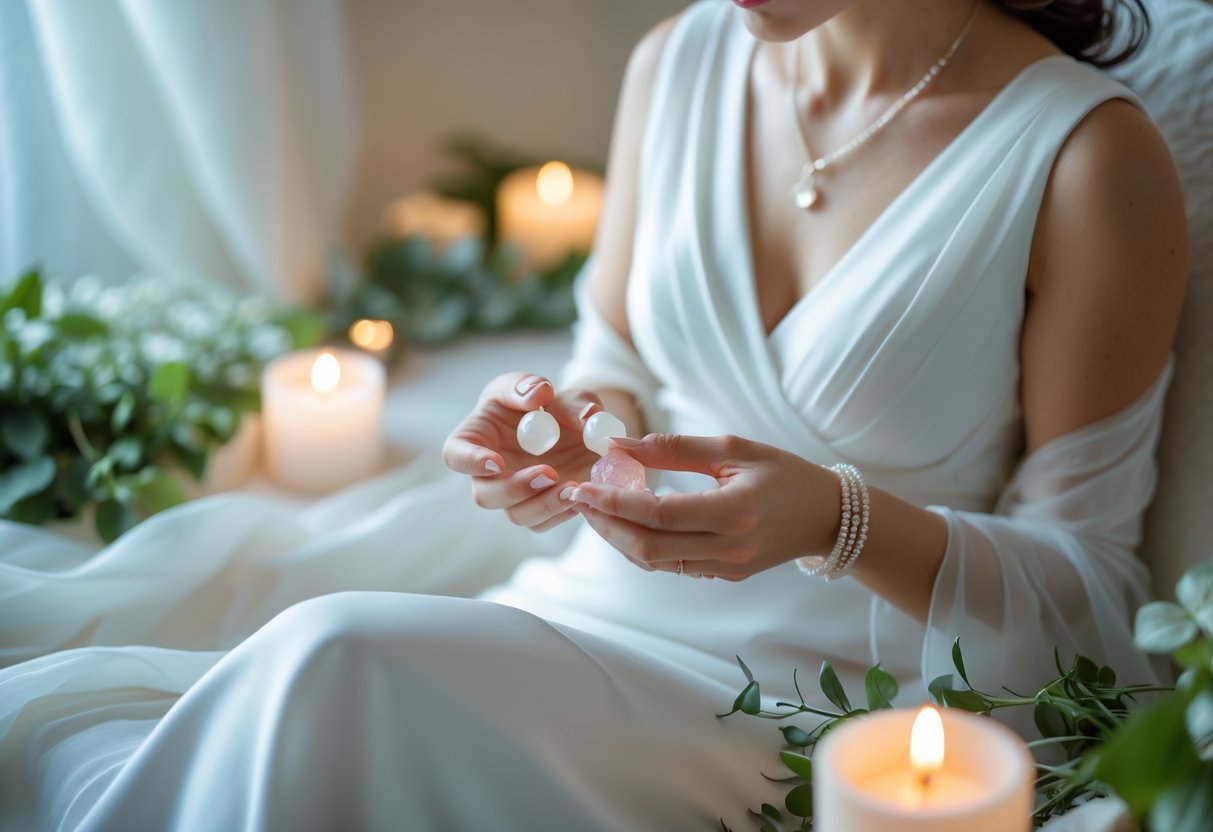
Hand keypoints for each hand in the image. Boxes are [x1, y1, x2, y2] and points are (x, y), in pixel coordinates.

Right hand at [443, 372, 603, 531]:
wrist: (572, 422)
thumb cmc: (540, 400)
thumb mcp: (536, 386)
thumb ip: (532, 386)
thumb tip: (540, 394)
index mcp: (475, 438)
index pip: (455, 455)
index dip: (470, 462)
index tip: (497, 461)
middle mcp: (489, 474)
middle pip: (486, 495)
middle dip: (515, 489)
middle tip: (549, 474)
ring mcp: (514, 495)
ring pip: (517, 515)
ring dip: (544, 506)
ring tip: (574, 488)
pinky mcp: (539, 507)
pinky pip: (544, 522)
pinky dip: (563, 513)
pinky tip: (583, 495)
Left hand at [569, 433, 841, 578]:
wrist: (829, 517)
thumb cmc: (785, 473)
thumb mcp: (734, 447)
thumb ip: (674, 448)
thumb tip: (620, 444)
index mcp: (733, 513)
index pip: (656, 513)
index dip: (612, 502)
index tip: (580, 487)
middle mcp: (728, 548)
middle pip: (646, 546)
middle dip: (604, 524)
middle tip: (578, 499)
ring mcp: (726, 568)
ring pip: (653, 561)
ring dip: (617, 537)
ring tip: (595, 508)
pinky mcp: (725, 575)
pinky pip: (671, 564)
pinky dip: (642, 544)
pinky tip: (627, 521)